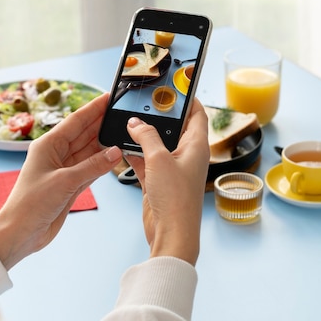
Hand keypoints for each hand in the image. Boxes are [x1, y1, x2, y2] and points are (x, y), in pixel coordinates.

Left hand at [0, 93, 122, 269]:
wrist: (21, 232)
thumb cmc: (30, 204)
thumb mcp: (64, 182)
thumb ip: (92, 166)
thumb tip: (115, 152)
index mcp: (48, 145)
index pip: (76, 121)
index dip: (94, 108)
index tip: (109, 97)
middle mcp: (56, 154)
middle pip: (84, 133)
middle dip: (102, 123)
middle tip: (122, 113)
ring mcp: (64, 169)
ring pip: (89, 151)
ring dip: (105, 144)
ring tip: (123, 132)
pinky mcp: (70, 184)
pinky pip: (90, 168)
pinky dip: (103, 163)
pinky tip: (115, 156)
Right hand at [124, 98, 208, 264]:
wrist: (171, 234)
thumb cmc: (175, 198)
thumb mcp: (159, 159)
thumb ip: (146, 137)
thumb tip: (134, 123)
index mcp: (196, 146)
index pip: (197, 115)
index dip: (189, 99)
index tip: (176, 86)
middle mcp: (186, 156)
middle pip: (175, 128)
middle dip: (160, 116)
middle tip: (145, 102)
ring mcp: (172, 170)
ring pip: (157, 145)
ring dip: (144, 136)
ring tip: (128, 121)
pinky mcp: (159, 182)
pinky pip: (146, 162)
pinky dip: (135, 154)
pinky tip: (122, 145)